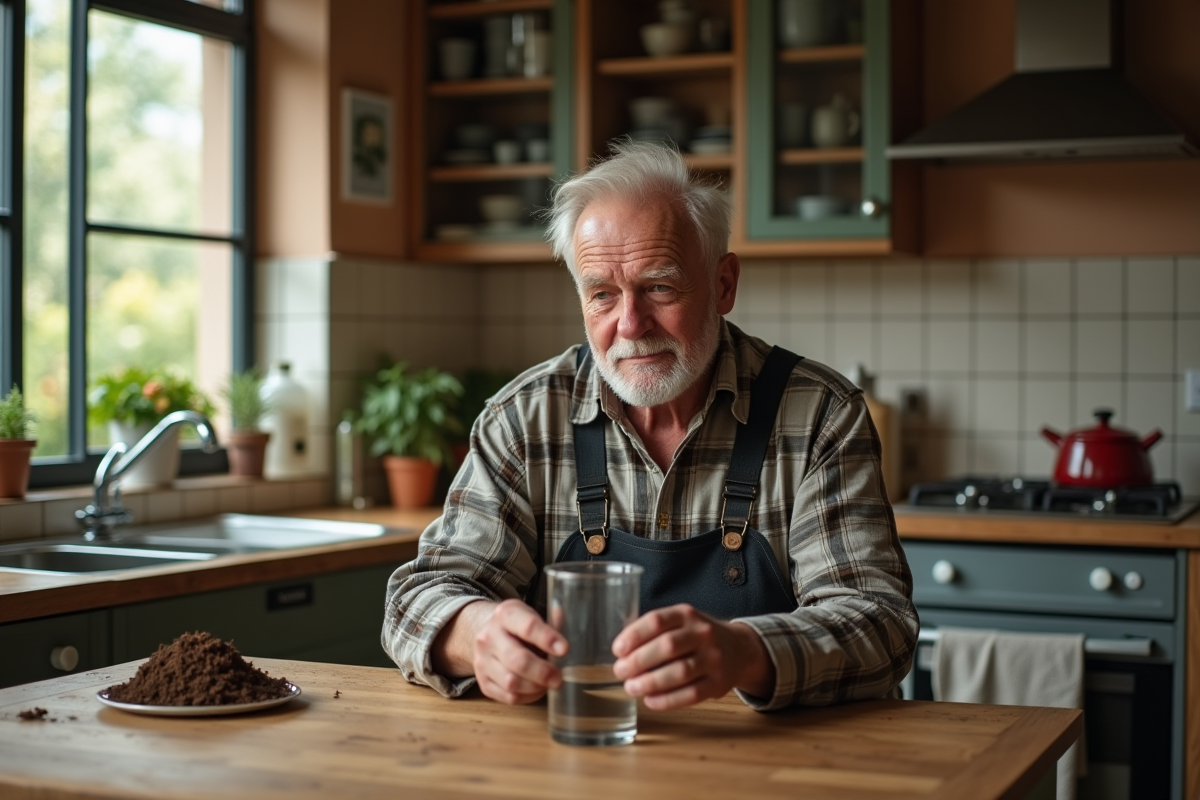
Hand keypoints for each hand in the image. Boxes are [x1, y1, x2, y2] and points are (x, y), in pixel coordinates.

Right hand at [468, 599, 567, 704]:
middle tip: (558, 677)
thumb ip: (552, 623)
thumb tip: (573, 626)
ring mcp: (482, 661)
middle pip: (517, 660)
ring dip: (535, 687)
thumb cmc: (516, 626)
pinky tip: (536, 689)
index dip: (547, 639)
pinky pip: (508, 697)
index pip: (527, 627)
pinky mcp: (483, 682)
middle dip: (542, 672)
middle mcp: (489, 637)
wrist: (486, 633)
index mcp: (505, 615)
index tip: (564, 649)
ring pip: (511, 682)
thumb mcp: (531, 615)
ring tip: (548, 683)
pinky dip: (527, 697)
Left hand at [611, 604, 773, 709]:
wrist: (739, 649)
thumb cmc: (697, 637)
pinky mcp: (719, 683)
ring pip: (679, 672)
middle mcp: (702, 634)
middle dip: (638, 661)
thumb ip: (654, 632)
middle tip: (620, 671)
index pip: (657, 620)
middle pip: (667, 647)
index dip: (634, 635)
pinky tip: (650, 701)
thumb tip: (621, 653)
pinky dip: (667, 700)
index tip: (617, 650)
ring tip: (631, 688)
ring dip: (650, 682)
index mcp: (687, 615)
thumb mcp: (680, 622)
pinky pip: (691, 694)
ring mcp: (714, 659)